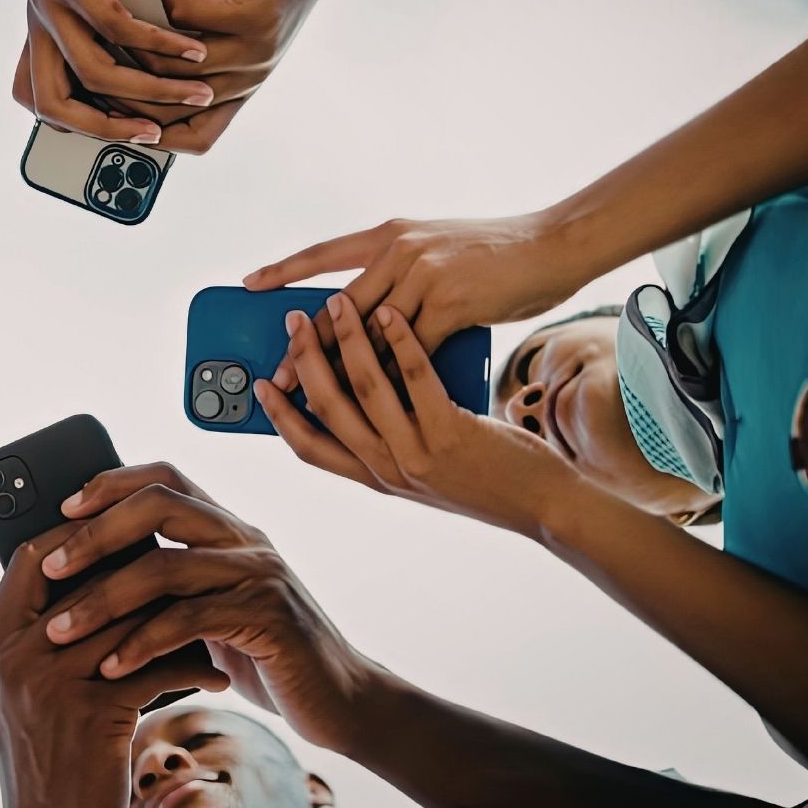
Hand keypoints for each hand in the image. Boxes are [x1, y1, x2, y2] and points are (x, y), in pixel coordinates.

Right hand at [0, 524, 220, 807]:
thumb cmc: (48, 762)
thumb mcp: (25, 694)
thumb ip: (42, 638)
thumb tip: (92, 580)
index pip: (32, 557)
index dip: (79, 535)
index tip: (122, 531)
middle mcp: (13, 656)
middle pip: (86, 580)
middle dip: (141, 573)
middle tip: (186, 568)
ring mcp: (49, 683)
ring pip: (126, 620)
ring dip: (177, 618)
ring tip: (211, 618)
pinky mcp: (90, 714)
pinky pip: (153, 668)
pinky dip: (191, 667)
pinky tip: (213, 673)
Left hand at [17, 0, 211, 147]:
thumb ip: (109, 27)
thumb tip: (145, 71)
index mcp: (41, 33)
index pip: (42, 103)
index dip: (78, 128)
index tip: (124, 135)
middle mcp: (36, 24)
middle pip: (54, 105)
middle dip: (108, 129)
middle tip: (156, 136)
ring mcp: (47, 1)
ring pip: (94, 71)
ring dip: (150, 89)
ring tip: (196, 89)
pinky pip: (114, 25)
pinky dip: (157, 41)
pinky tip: (189, 46)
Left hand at [39, 462, 386, 754]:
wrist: (340, 701)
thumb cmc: (262, 654)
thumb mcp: (209, 607)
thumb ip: (168, 584)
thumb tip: (89, 571)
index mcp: (226, 528)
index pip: (164, 477)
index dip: (110, 484)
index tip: (62, 507)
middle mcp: (244, 539)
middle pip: (158, 503)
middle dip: (95, 532)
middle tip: (50, 567)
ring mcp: (258, 575)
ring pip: (165, 565)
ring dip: (103, 598)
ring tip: (61, 631)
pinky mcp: (268, 618)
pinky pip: (189, 620)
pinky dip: (142, 644)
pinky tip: (111, 667)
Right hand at [129, 0, 353, 153]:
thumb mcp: (236, 22)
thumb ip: (200, 46)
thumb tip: (140, 54)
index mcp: (244, 87)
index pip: (195, 139)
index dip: (149, 133)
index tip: (111, 111)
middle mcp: (250, 78)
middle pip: (171, 101)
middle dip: (123, 82)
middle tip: (90, 51)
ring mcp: (254, 51)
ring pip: (171, 60)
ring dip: (134, 29)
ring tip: (112, 4)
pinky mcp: (253, 14)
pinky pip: (185, 13)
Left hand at [246, 213, 579, 388]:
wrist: (557, 245)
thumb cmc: (498, 255)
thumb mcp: (436, 250)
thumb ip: (399, 275)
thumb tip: (367, 313)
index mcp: (389, 235)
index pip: (324, 252)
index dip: (285, 269)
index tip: (250, 283)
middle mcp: (398, 251)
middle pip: (337, 306)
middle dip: (303, 345)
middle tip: (275, 373)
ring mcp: (422, 277)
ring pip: (366, 335)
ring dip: (337, 371)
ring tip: (311, 397)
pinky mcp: (449, 306)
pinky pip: (409, 353)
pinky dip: (391, 381)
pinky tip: (374, 405)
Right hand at [260, 294, 597, 538]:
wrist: (547, 506)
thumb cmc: (490, 478)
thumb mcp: (427, 468)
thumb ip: (394, 439)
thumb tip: (365, 390)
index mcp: (376, 478)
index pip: (309, 448)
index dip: (279, 415)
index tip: (260, 384)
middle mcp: (388, 470)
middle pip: (326, 410)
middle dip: (304, 360)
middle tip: (292, 323)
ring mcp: (417, 455)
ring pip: (363, 389)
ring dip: (345, 339)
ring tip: (336, 302)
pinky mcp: (450, 435)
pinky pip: (415, 379)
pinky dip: (398, 341)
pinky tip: (391, 313)